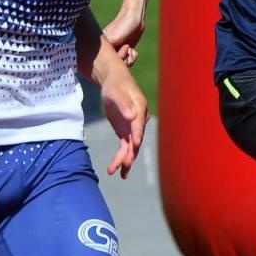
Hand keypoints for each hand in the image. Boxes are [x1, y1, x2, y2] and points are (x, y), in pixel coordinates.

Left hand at [97, 64, 147, 178]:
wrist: (115, 82)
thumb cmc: (115, 84)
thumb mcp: (116, 91)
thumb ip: (123, 103)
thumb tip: (132, 116)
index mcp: (140, 109)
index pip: (139, 124)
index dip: (137, 133)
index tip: (135, 143)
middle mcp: (139, 121)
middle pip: (136, 140)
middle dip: (130, 153)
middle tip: (124, 165)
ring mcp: (133, 128)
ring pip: (130, 147)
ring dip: (124, 160)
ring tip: (116, 173)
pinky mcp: (126, 132)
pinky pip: (124, 148)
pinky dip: (121, 159)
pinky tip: (115, 170)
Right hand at [102, 8, 145, 65]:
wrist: (135, 18)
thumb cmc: (122, 26)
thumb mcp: (113, 38)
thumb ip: (105, 50)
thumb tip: (101, 64)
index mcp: (101, 48)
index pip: (108, 64)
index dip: (118, 58)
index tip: (124, 47)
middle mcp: (107, 51)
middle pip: (115, 66)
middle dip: (124, 60)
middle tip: (127, 47)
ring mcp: (116, 52)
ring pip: (123, 65)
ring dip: (129, 58)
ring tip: (130, 48)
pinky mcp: (123, 52)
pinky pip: (127, 61)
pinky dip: (132, 57)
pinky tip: (133, 50)